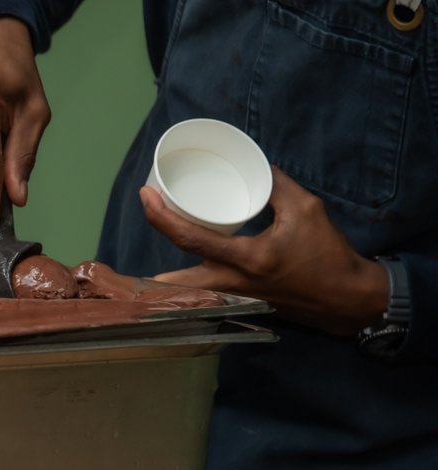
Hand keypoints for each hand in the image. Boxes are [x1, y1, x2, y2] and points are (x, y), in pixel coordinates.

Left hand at [140, 166, 388, 336]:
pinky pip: (202, 297)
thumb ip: (276, 186)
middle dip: (143, 274)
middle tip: (122, 258)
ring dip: (160, 285)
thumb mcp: (306, 210)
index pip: (189, 238)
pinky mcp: (241, 304)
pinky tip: (174, 280)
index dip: (159, 216)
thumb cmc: (328, 254)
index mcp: (246, 258)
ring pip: (185, 295)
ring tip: (134, 272)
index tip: (144, 196)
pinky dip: (184, 290)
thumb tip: (255, 165)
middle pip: (173, 282)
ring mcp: (235, 298)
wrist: (347, 298)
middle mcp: (233, 283)